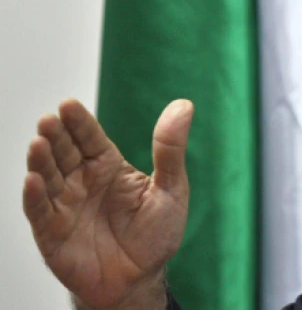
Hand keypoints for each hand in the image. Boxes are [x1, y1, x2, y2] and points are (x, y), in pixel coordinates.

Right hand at [23, 99, 191, 309]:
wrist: (141, 280)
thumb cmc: (156, 234)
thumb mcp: (171, 189)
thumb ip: (171, 149)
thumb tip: (184, 105)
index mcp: (108, 166)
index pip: (90, 138)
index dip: (79, 122)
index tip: (68, 105)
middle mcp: (82, 181)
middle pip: (64, 152)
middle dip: (56, 136)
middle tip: (50, 121)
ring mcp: (65, 206)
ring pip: (47, 177)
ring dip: (41, 161)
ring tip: (38, 143)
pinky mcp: (52, 233)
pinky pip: (39, 212)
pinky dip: (34, 196)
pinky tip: (33, 180)